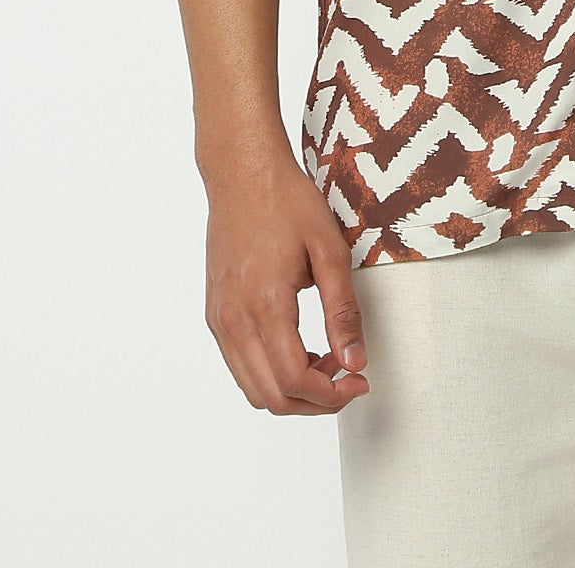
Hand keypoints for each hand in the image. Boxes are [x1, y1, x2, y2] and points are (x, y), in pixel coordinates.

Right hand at [203, 152, 369, 414]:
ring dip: (293, 390)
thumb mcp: (329, 248)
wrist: (242, 173)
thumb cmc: (286, 201)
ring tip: (328, 362)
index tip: (359, 380)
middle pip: (272, 396)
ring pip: (253, 388)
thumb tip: (354, 361)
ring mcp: (219, 319)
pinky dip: (271, 373)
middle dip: (315, 401)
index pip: (295, 380)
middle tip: (349, 377)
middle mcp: (233, 319)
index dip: (332, 394)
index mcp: (264, 303)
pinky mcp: (215, 313)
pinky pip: (240, 365)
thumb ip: (342, 309)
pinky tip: (300, 348)